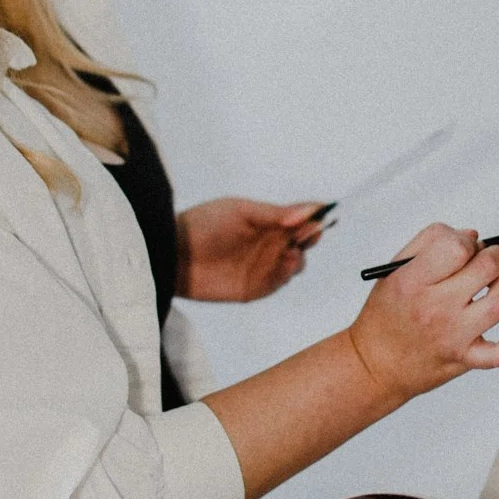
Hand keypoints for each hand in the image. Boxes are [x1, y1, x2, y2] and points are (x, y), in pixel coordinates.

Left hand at [175, 198, 323, 301]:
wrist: (173, 255)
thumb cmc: (203, 224)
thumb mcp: (240, 211)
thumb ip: (273, 213)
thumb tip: (306, 212)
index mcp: (268, 220)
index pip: (300, 217)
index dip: (315, 215)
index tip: (324, 213)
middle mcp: (269, 242)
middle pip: (304, 241)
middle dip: (311, 236)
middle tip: (310, 233)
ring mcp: (264, 266)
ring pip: (296, 263)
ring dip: (299, 256)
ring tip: (291, 251)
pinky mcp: (255, 288)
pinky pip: (280, 283)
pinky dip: (286, 274)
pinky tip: (284, 264)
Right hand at [346, 223, 498, 404]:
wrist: (375, 366)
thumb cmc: (385, 316)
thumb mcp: (394, 270)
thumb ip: (429, 243)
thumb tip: (472, 236)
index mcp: (412, 282)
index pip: (457, 248)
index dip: (468, 242)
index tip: (465, 247)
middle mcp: (434, 309)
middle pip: (486, 269)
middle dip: (494, 256)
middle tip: (487, 258)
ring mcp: (453, 336)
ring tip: (495, 283)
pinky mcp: (465, 358)